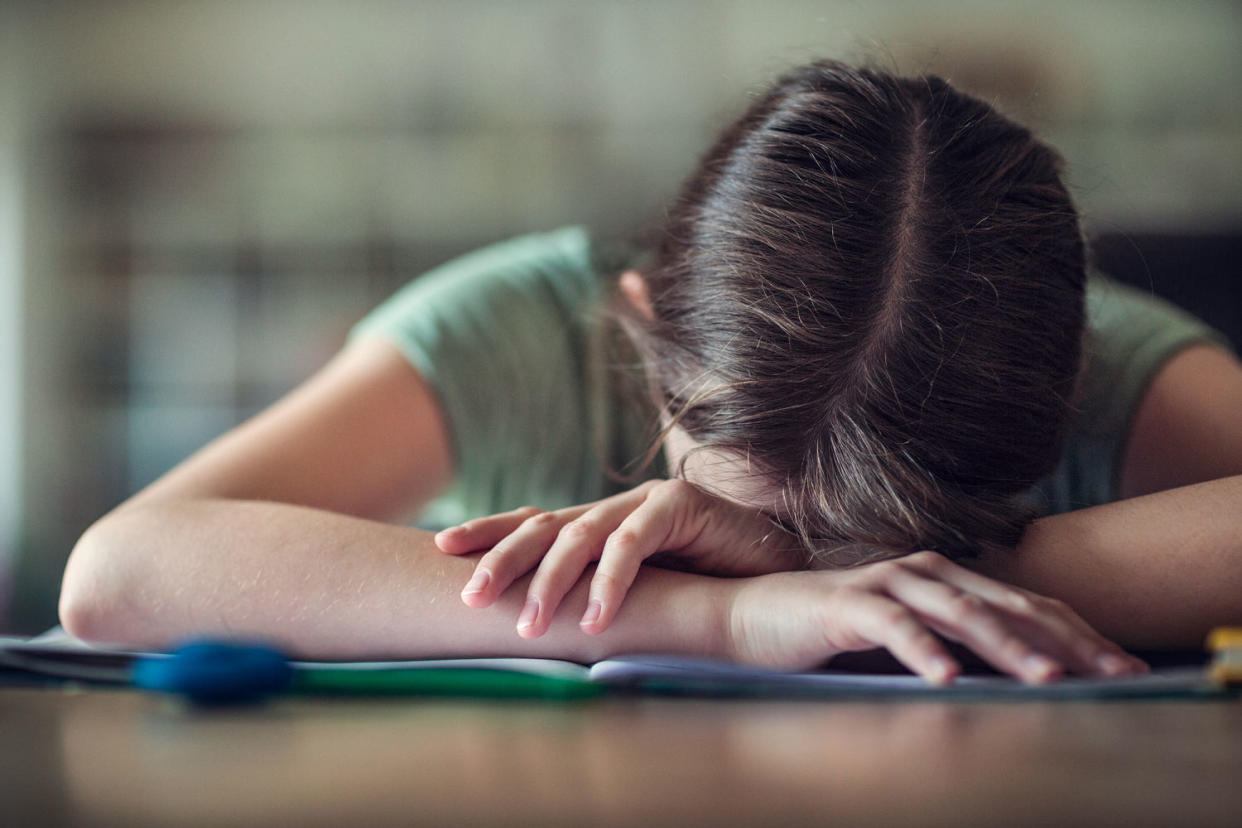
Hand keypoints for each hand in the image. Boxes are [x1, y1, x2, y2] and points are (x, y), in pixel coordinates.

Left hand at [434, 479, 803, 637]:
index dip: (489, 531)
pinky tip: (596, 618)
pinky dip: (611, 581)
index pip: (534, 522)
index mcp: (598, 525)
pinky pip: (634, 542)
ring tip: (528, 625)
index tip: (440, 547)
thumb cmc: (707, 584)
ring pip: (582, 534)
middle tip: (469, 596)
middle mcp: (614, 509)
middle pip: (544, 524)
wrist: (778, 567)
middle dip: (501, 558)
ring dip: (551, 582)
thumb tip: (538, 628)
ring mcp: (645, 501)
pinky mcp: (680, 503)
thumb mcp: (640, 591)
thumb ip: (596, 594)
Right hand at [725, 551, 1148, 683]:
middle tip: (1114, 673)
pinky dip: (922, 651)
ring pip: (958, 612)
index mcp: (946, 577)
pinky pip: (891, 626)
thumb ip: (958, 645)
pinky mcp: (846, 603)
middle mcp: (924, 570)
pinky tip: (947, 678)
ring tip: (1047, 679)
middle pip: (1008, 604)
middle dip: (1066, 641)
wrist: (755, 615)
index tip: (1126, 667)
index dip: (1080, 633)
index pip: (1027, 604)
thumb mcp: (911, 639)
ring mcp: (885, 581)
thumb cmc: (835, 633)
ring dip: (1006, 647)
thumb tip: (1026, 677)